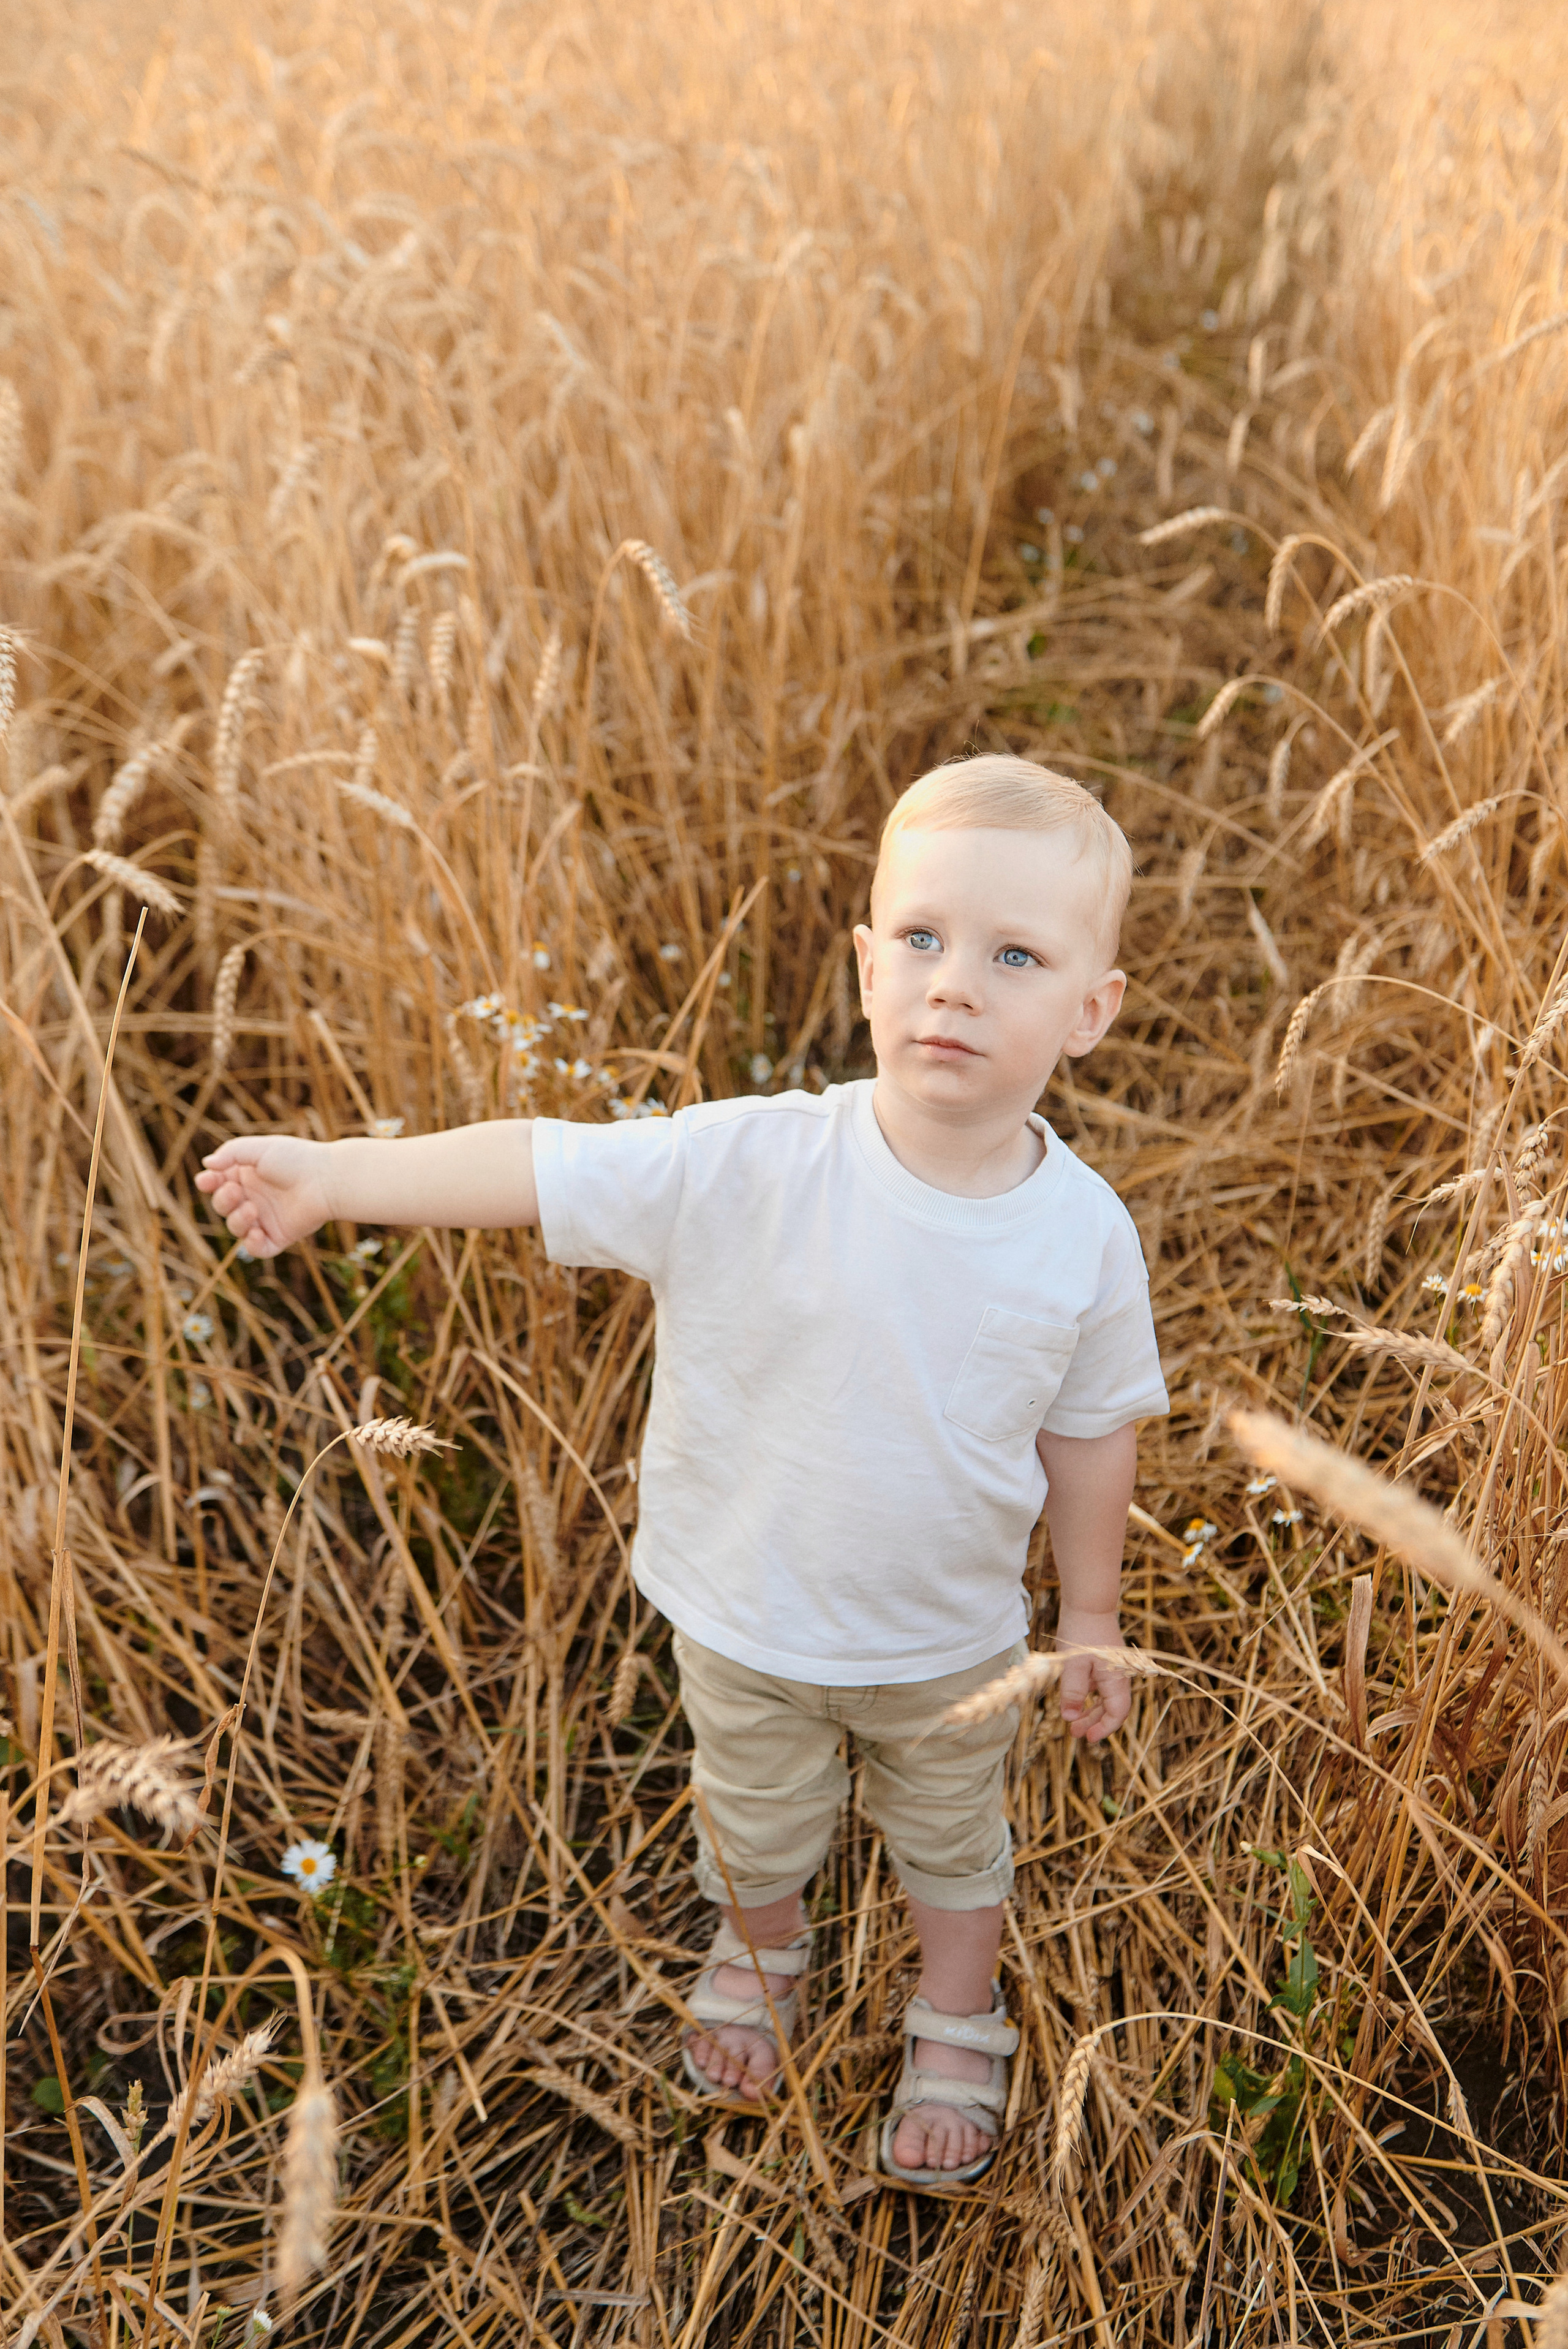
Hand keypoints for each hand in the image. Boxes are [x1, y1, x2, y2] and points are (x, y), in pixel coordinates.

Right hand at [195, 1134, 334, 1259]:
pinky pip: (257, 1249)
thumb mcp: (260, 1149)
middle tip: (236, 1191)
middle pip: (222, 1206)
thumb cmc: (296, 1159)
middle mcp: (253, 1197)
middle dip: (223, 1200)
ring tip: (253, 1208)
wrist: (327, 1179)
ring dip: (237, 1220)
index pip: (217, 1183)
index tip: (207, 1180)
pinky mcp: (278, 1237)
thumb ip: (231, 1153)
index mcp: (246, 1176)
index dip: (208, 1183)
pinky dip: (251, 1245)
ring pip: (236, 1228)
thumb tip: (207, 1164)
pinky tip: (256, 1233)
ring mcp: (265, 1219)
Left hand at [1054, 1608, 1129, 1742]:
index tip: (1087, 1738)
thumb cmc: (1081, 1631)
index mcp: (1116, 1680)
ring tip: (1072, 1720)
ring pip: (1104, 1697)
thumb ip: (1072, 1692)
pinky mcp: (1104, 1660)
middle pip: (1111, 1708)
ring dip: (1090, 1710)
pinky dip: (1088, 1695)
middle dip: (1094, 1722)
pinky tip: (1074, 1697)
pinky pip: (1099, 1684)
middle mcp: (1118, 1676)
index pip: (1117, 1713)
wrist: (1089, 1602)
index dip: (1104, 1729)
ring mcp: (1112, 1668)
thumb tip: (1070, 1718)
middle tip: (1074, 1733)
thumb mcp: (1073, 1664)